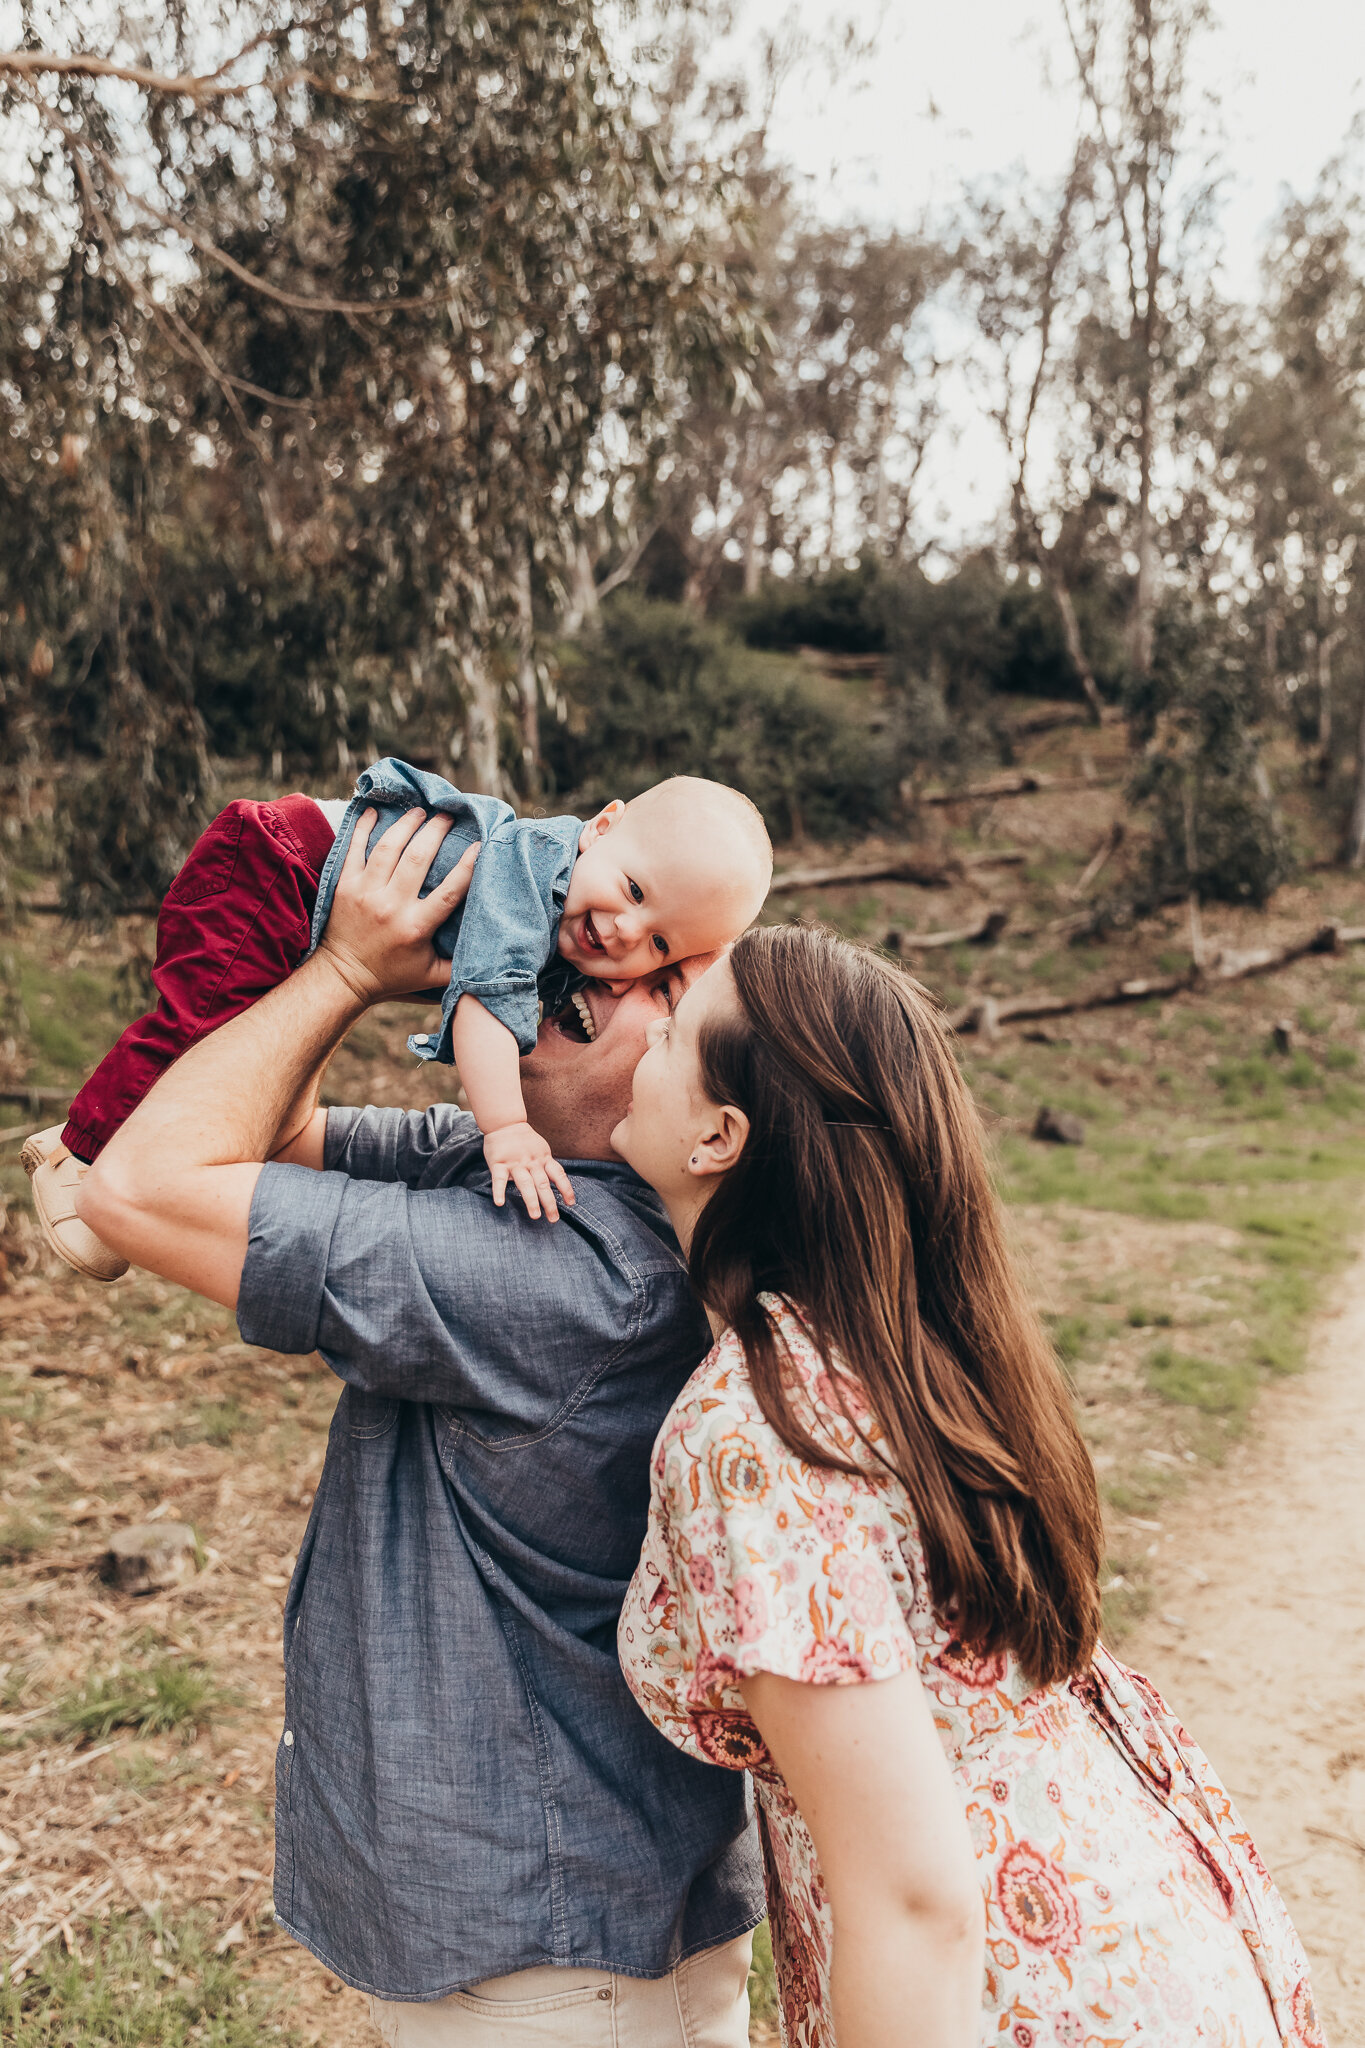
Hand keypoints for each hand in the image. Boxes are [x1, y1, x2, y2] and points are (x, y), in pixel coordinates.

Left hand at [318, 807, 478, 1004]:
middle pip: (417, 857)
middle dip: (435, 831)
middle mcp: (390, 905)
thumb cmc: (392, 975)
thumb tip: (493, 953)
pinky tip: (374, 810)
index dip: (467, 866)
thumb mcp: (431, 976)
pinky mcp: (345, 886)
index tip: (479, 844)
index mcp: (415, 926)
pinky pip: (353, 849)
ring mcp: (365, 892)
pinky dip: (363, 827)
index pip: (449, 891)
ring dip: (406, 824)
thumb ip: (461, 965)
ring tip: (420, 811)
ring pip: (388, 847)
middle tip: (448, 817)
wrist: (343, 977)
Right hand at [482, 1122, 575, 1221]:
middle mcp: (532, 1162)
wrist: (505, 1122)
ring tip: (535, 1216)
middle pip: (543, 1184)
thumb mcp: (542, 1149)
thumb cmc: (524, 1140)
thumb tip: (558, 1183)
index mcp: (543, 1158)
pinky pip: (500, 1179)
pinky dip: (499, 1191)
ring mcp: (515, 1163)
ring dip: (531, 1200)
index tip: (571, 1203)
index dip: (566, 1189)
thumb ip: (547, 1165)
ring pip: (525, 1184)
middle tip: (554, 1219)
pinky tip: (500, 1203)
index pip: (558, 1175)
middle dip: (550, 1202)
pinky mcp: (499, 1163)